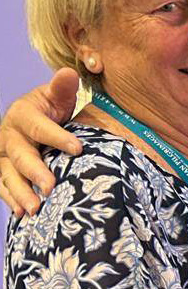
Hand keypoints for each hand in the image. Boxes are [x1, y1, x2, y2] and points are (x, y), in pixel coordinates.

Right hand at [0, 68, 81, 215]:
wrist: (34, 122)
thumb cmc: (51, 109)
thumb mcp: (57, 96)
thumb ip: (63, 88)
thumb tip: (69, 74)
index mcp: (23, 114)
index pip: (40, 127)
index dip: (57, 137)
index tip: (78, 148)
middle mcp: (9, 136)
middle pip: (21, 155)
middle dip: (35, 171)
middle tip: (50, 186)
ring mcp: (4, 156)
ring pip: (9, 175)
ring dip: (21, 192)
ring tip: (36, 208)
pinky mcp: (4, 171)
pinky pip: (4, 187)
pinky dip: (12, 200)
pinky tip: (22, 214)